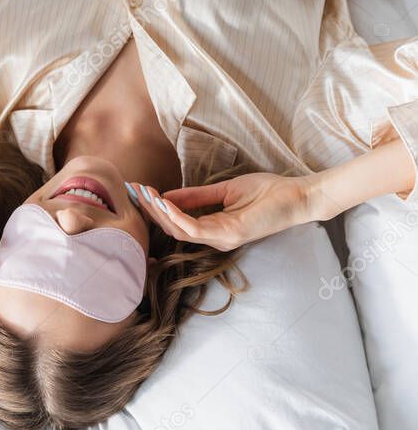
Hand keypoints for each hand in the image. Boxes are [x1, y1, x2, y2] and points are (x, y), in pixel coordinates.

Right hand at [129, 173, 311, 251]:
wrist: (296, 196)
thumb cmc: (267, 193)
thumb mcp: (225, 191)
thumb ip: (197, 196)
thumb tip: (169, 195)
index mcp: (214, 229)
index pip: (177, 223)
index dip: (156, 209)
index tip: (139, 191)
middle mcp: (215, 238)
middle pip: (173, 229)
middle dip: (151, 210)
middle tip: (133, 192)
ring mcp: (221, 238)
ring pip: (180, 230)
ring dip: (159, 212)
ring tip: (144, 194)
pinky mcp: (229, 233)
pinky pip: (195, 228)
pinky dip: (177, 216)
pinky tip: (165, 201)